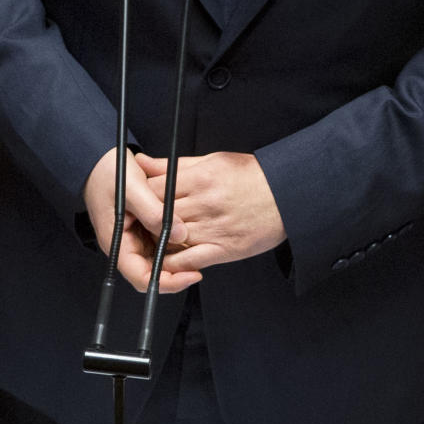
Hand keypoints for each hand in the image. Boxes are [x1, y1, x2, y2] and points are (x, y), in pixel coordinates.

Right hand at [83, 148, 202, 293]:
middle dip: (176, 271)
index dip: (167, 282)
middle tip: (199, 263)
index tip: (190, 275)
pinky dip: (172, 239)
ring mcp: (133, 237)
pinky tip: (186, 231)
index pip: (142, 278)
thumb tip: (180, 234)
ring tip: (196, 247)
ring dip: (176, 255)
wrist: (98, 158)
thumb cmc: (108, 172)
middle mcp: (125, 245)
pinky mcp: (141, 226)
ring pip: (158, 257)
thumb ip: (155, 213)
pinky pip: (159, 240)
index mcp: (118, 244)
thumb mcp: (133, 189)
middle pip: (152, 272)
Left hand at [136, 151, 285, 274]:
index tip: (136, 200)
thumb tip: (142, 162)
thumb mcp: (213, 160)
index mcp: (201, 177)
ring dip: (156, 241)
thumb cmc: (252, 176)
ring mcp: (214, 229)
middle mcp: (205, 203)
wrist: (288, 195)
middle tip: (138, 222)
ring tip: (150, 239)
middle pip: (158, 214)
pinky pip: (189, 260)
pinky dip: (173, 262)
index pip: (154, 188)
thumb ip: (175, 165)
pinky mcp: (224, 250)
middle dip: (145, 220)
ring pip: (170, 239)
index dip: (140, 196)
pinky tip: (168, 258)